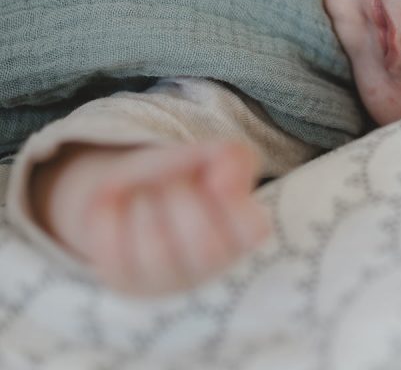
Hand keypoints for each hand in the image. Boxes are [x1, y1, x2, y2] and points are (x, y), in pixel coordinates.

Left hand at [31, 140, 268, 296]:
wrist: (137, 186)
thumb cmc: (189, 174)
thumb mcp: (218, 156)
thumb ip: (234, 159)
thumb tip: (221, 183)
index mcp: (239, 237)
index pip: (253, 230)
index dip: (233, 200)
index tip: (213, 178)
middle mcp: (207, 269)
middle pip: (205, 247)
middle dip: (183, 198)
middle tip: (175, 181)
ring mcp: (163, 281)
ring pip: (156, 253)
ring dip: (146, 205)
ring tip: (145, 192)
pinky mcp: (122, 282)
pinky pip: (112, 253)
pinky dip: (110, 214)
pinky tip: (116, 201)